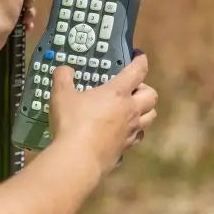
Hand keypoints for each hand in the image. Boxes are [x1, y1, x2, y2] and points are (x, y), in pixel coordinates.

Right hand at [49, 53, 156, 173]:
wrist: (78, 158)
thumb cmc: (72, 121)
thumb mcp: (61, 94)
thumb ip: (63, 77)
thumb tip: (65, 69)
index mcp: (118, 92)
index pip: (138, 70)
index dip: (140, 60)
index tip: (138, 55)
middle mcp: (130, 110)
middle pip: (152, 96)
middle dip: (145, 89)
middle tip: (131, 89)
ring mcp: (130, 131)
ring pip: (150, 118)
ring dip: (144, 111)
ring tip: (130, 110)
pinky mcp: (126, 149)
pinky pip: (136, 137)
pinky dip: (133, 132)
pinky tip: (120, 132)